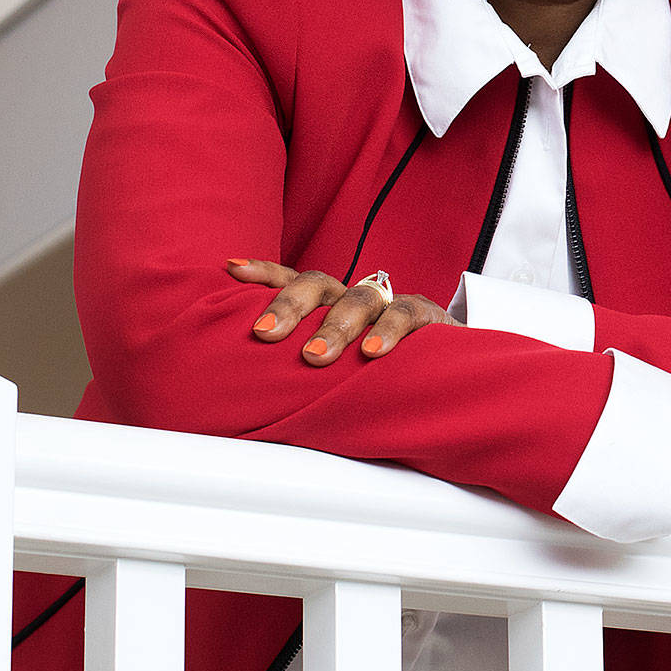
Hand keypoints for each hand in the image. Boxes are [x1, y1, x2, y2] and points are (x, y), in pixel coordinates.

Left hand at [224, 258, 454, 364]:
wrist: (438, 374)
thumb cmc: (371, 374)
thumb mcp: (332, 370)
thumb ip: (298, 374)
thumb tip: (243, 402)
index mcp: (327, 305)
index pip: (291, 279)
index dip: (264, 272)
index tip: (232, 268)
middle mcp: (352, 298)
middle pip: (318, 283)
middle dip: (289, 305)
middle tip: (265, 333)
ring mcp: (387, 304)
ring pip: (359, 299)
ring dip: (335, 326)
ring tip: (314, 356)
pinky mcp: (424, 316)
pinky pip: (405, 314)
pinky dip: (389, 330)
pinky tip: (373, 351)